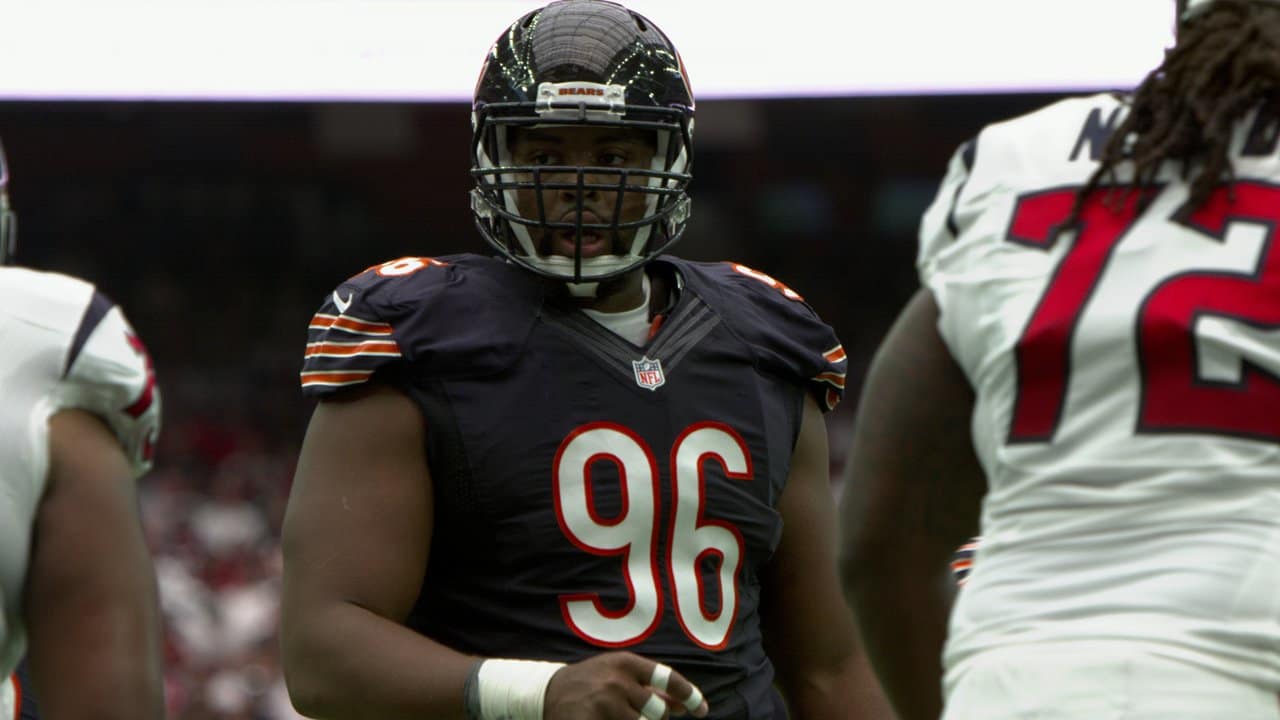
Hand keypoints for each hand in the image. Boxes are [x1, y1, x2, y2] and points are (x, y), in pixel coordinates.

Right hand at [544, 651, 709, 719]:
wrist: (545, 692)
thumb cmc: (591, 683)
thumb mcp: (620, 677)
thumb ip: (651, 689)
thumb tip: (684, 708)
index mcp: (625, 663)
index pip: (667, 677)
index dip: (689, 695)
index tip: (702, 711)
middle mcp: (616, 680)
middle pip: (657, 711)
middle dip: (652, 717)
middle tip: (632, 714)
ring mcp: (603, 703)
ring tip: (614, 716)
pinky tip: (605, 719)